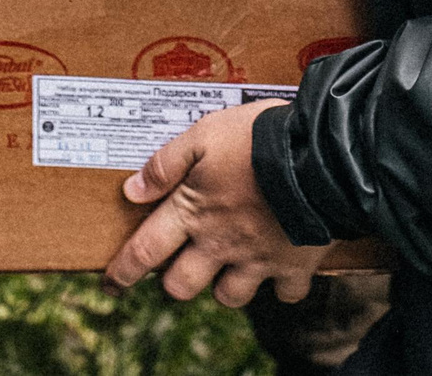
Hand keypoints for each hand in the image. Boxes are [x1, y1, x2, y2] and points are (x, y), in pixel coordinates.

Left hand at [103, 100, 324, 306]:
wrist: (320, 155)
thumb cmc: (258, 138)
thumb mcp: (205, 134)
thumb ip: (166, 163)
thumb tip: (131, 191)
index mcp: (193, 212)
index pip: (145, 251)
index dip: (123, 272)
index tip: (111, 284)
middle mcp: (220, 244)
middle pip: (182, 286)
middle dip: (175, 282)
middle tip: (180, 268)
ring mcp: (257, 259)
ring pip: (229, 297)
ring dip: (226, 286)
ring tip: (231, 265)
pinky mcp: (295, 264)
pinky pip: (286, 293)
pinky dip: (283, 286)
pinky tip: (282, 267)